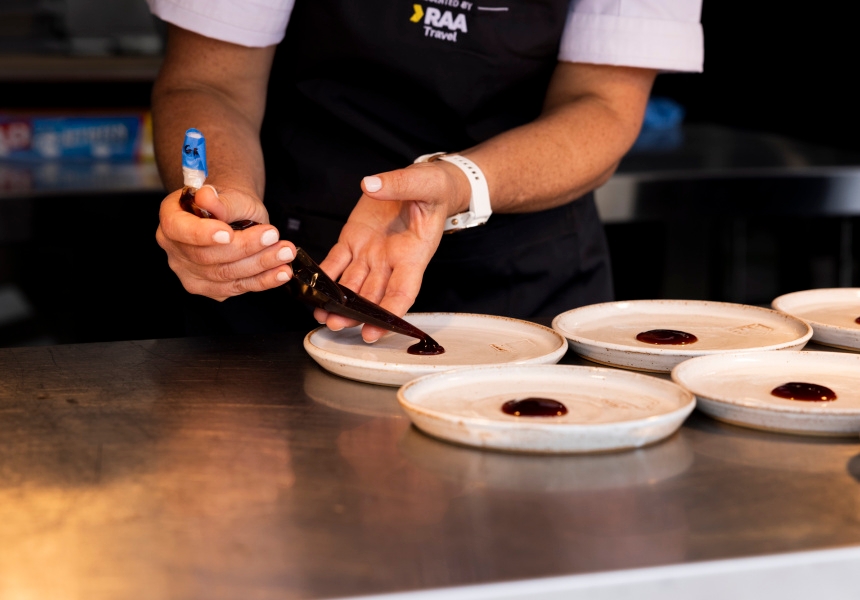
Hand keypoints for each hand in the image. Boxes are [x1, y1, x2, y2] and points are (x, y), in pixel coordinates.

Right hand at [156, 184, 296, 300]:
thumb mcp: (231, 195)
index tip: (228, 233)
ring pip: (225, 275)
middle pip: (206, 257)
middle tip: (272, 236)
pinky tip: (281, 273)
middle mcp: (175, 248)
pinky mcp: (210, 288)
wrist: (236, 216)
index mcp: (172, 217)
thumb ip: (221, 200)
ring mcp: (190, 272)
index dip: (201, 234)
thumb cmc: (230, 203)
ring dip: (260, 264)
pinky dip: (263, 281)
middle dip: (245, 248)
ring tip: (285, 252)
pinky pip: (237, 288)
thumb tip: (207, 196)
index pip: (178, 229)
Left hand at [314, 160, 470, 341]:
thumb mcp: (424, 183)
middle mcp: (390, 260)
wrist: (422, 184)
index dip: (389, 313)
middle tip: (337, 324)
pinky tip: (309, 286)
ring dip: (336, 301)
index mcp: (413, 254)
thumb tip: (371, 184)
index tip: (375, 331)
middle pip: (372, 294)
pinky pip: (335, 261)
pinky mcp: (352, 240)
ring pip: (351, 285)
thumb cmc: (432, 190)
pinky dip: (322, 275)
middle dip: (355, 313)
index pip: (402, 291)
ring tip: (322, 314)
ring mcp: (369, 253)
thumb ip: (399, 184)